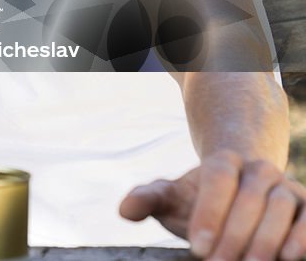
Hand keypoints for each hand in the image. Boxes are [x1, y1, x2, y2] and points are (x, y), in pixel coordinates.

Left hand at [119, 150, 305, 259]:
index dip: (209, 213)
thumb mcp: (171, 196)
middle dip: (234, 236)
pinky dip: (303, 237)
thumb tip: (124, 210)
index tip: (197, 246)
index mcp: (224, 162)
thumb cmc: (200, 199)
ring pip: (280, 209)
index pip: (217, 180)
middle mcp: (259, 170)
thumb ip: (148, 199)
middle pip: (249, 198)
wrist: (241, 191)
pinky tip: (290, 257)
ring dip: (266, 242)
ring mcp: (287, 188)